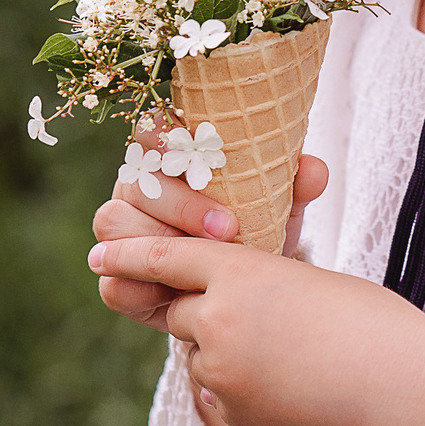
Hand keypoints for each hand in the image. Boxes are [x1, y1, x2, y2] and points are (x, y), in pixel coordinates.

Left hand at [86, 233, 424, 425]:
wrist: (398, 385)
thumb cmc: (368, 321)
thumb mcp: (306, 282)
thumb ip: (253, 291)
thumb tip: (212, 320)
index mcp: (240, 271)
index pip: (168, 257)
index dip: (130, 255)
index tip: (98, 257)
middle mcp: (218, 319)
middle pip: (182, 311)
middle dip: (205, 311)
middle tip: (263, 317)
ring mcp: (222, 371)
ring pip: (202, 354)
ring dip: (230, 351)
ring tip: (295, 353)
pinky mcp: (234, 413)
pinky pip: (223, 392)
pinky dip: (248, 387)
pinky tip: (297, 384)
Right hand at [90, 117, 328, 330]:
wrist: (244, 285)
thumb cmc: (256, 228)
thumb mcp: (280, 207)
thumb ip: (294, 185)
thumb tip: (314, 170)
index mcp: (169, 156)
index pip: (153, 129)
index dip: (171, 139)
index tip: (212, 162)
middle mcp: (136, 188)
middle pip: (135, 182)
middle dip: (180, 205)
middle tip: (227, 228)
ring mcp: (119, 231)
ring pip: (112, 224)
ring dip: (156, 243)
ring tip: (201, 263)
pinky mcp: (116, 276)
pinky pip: (111, 280)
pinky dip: (140, 289)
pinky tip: (176, 296)